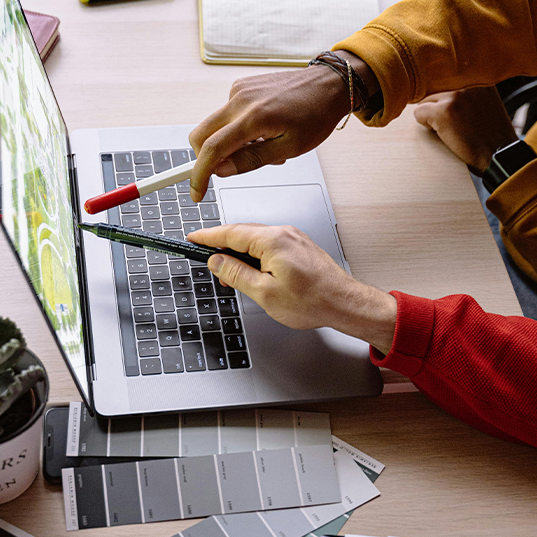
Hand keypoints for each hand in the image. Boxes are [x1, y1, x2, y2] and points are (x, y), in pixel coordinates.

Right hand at [187, 223, 396, 354]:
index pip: (230, 233)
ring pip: (255, 241)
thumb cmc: (313, 301)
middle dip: (221, 247)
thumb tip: (216, 261)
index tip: (192, 238)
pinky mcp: (298, 246)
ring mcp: (292, 238)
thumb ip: (235, 274)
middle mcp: (283, 233)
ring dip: (238, 254)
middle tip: (205, 260)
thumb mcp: (264, 293)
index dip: (207, 236)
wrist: (344, 303)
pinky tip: (251, 271)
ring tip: (228, 274)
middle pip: (242, 234)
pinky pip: (268, 245)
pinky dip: (254, 256)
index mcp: (272, 240)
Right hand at [188, 51, 379, 201]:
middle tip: (232, 167)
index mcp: (253, 117)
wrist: (329, 84)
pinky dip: (236, 129)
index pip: (211, 149)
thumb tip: (221, 170)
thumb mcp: (289, 148)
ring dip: (227, 143)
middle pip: (201, 135)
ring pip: (214, 126)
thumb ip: (251, 160)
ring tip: (262, 145)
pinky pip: (226, 114)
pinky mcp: (240, 86)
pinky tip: (262, 130)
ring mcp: (238, 90)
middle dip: (207, 157)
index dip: (199, 175)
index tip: (197, 192)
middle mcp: (240, 99)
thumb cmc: (316, 114)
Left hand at [413, 87, 517, 172]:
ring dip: (431, 115)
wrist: (499, 154)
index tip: (455, 111)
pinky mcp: (443, 111)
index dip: (445, 98)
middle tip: (455, 123)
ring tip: (452, 128)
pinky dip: (426, 125)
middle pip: (432, 89)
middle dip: (437, 106)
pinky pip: (418, 113)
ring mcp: (455, 96)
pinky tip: (445, 133)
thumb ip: (466, 91)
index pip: (444, 78)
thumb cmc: (491, 133)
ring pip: (424, 100)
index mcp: (478, 76)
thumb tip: (437, 88)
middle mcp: (467, 81)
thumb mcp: (484, 101)